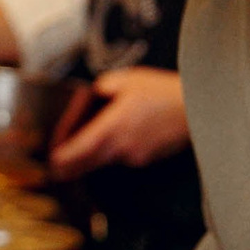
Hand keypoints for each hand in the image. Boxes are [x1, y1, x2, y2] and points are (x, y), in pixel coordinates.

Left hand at [48, 66, 187, 179]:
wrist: (197, 109)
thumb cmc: (163, 91)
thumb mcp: (127, 79)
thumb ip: (103, 88)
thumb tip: (91, 95)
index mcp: (113, 126)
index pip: (80, 148)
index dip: (64, 157)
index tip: (52, 160)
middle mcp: (122, 146)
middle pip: (89, 162)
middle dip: (71, 166)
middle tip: (57, 170)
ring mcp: (136, 156)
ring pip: (107, 160)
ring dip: (94, 158)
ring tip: (81, 153)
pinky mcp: (148, 159)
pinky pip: (124, 157)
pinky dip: (115, 153)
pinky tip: (118, 141)